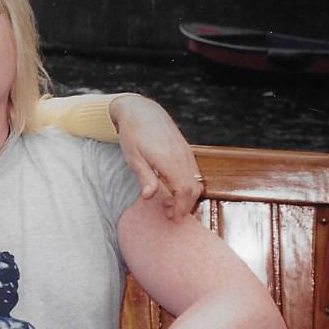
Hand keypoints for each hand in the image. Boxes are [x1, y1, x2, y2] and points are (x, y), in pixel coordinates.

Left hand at [109, 94, 202, 218]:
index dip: (181, 207)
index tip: (173, 218)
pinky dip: (188, 184)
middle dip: (184, 205)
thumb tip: (149, 196)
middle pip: (193, 188)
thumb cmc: (132, 133)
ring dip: (186, 196)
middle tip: (169, 214)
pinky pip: (193, 171)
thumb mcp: (132, 156)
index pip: (185, 190)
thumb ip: (144, 177)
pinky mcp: (186, 149)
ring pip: (196, 180)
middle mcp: (182, 156)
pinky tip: (173, 188)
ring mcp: (186, 151)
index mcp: (169, 159)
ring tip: (168, 202)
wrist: (140, 110)